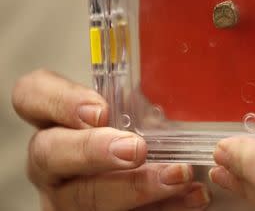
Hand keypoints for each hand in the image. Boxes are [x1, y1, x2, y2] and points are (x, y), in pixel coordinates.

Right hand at [12, 70, 209, 210]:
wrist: (134, 176)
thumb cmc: (132, 137)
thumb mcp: (132, 114)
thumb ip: (135, 103)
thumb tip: (168, 86)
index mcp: (55, 122)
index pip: (32, 96)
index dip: (60, 101)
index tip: (101, 110)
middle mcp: (51, 161)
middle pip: (49, 153)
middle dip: (94, 151)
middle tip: (136, 149)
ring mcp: (65, 196)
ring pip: (83, 196)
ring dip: (135, 186)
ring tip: (177, 175)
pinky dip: (163, 207)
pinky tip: (191, 196)